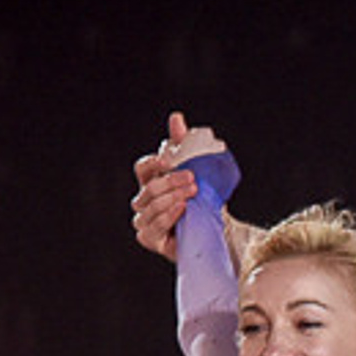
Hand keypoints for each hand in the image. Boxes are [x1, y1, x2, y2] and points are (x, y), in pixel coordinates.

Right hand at [131, 111, 223, 260]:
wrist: (213, 229)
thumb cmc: (200, 199)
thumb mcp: (196, 168)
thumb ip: (184, 144)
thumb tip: (175, 117)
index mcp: (150, 182)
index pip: (142, 168)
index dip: (152, 163)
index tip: (169, 160)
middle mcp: (143, 202)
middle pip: (149, 188)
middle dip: (171, 182)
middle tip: (193, 179)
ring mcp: (144, 222)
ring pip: (151, 206)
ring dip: (172, 198)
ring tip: (192, 194)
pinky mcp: (150, 239)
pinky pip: (154, 226)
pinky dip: (168, 216)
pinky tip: (182, 209)